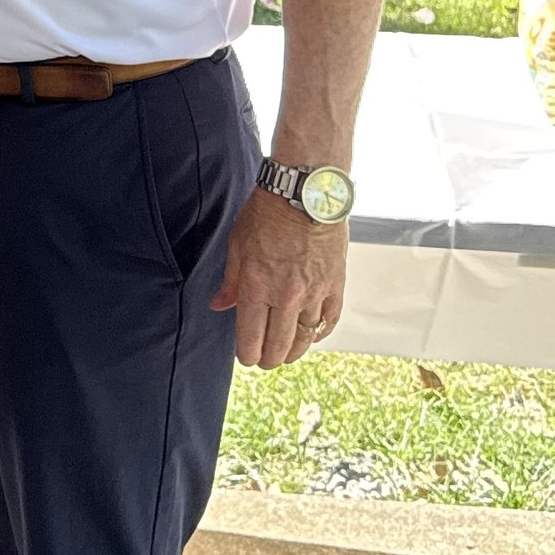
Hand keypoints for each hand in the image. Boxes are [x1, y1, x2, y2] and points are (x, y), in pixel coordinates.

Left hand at [210, 189, 346, 369]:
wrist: (304, 193)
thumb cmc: (267, 213)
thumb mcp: (238, 245)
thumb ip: (231, 281)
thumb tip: (219, 305)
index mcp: (257, 287)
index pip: (250, 337)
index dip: (247, 354)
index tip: (246, 357)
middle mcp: (286, 296)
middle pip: (278, 345)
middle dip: (269, 359)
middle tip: (265, 361)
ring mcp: (314, 292)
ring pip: (305, 338)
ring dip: (294, 351)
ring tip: (287, 354)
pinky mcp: (335, 284)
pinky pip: (329, 319)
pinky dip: (320, 332)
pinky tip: (313, 335)